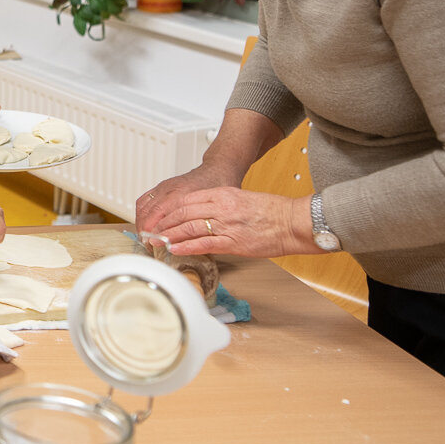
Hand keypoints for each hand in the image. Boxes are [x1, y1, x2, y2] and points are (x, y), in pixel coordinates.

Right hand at [134, 162, 244, 239]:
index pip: (160, 218)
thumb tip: (187, 244)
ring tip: (145, 237)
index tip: (154, 245)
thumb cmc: (218, 190)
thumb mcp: (213, 209)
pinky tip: (143, 223)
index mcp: (181, 196)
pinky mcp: (161, 186)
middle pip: (149, 214)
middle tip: (148, 245)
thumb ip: (199, 224)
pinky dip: (141, 213)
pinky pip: (144, 200)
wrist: (217, 170)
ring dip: (141, 223)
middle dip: (145, 231)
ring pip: (143, 207)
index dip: (155, 233)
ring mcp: (163, 187)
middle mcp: (169, 191)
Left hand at [145, 186, 312, 257]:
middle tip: (151, 231)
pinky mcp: (233, 242)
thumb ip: (220, 205)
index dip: (168, 209)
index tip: (158, 217)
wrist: (293, 222)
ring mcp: (226, 224)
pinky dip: (185, 247)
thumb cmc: (271, 212)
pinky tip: (174, 249)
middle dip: (163, 223)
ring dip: (169, 235)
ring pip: (189, 227)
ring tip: (157, 241)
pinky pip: (203, 243)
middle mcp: (222, 207)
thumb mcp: (241, 199)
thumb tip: (201, 215)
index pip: (186, 199)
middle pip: (182, 212)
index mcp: (223, 194)